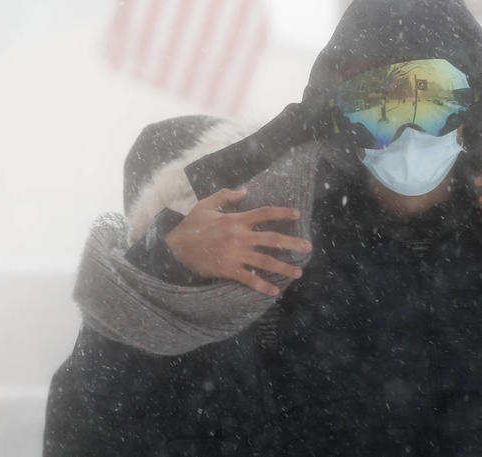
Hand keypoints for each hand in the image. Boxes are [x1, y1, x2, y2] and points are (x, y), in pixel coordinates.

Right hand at [164, 188, 311, 295]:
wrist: (174, 248)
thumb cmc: (190, 226)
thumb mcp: (206, 204)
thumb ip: (226, 196)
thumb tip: (245, 191)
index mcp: (236, 219)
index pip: (264, 213)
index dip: (282, 213)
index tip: (298, 214)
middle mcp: (239, 236)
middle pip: (272, 239)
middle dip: (292, 243)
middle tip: (308, 247)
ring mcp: (235, 254)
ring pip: (265, 261)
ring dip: (283, 267)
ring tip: (298, 272)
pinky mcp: (228, 270)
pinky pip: (249, 279)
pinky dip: (262, 286)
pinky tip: (274, 291)